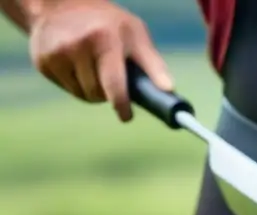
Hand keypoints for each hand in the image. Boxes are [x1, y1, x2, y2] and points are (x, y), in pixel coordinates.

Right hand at [27, 0, 171, 121]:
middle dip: (108, 94)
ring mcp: (57, 53)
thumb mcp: (135, 34)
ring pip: (82, 95)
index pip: (114, 84)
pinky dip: (75, 84)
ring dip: (92, 91)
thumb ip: (153, 64)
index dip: (121, 105)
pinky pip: (67, 89)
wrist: (61, 3)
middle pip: (98, 94)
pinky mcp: (43, 60)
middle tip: (110, 78)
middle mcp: (79, 45)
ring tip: (93, 68)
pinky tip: (75, 64)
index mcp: (105, 39)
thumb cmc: (108, 24)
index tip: (126, 116)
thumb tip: (169, 89)